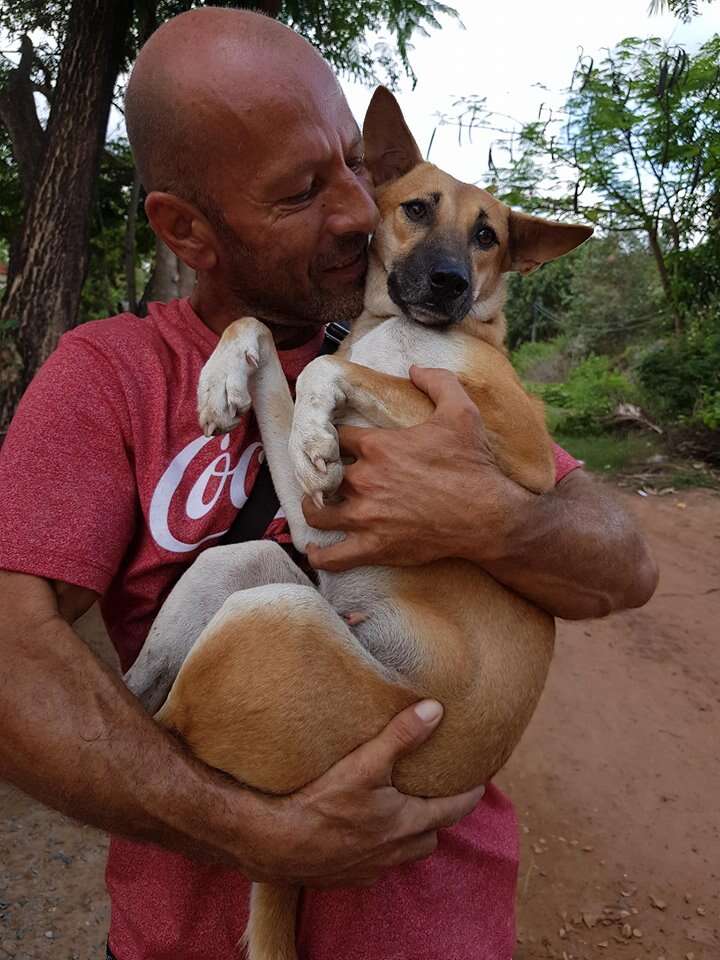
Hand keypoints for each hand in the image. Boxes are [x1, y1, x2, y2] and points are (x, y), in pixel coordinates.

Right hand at [242, 699, 484, 887]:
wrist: (274, 843)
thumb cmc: (320, 803)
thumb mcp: (364, 763)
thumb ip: (402, 736)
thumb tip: (436, 710)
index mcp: (405, 824)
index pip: (451, 810)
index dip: (467, 795)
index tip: (479, 783)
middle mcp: (393, 852)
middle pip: (429, 837)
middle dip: (436, 819)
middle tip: (434, 795)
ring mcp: (370, 869)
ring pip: (402, 855)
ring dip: (407, 837)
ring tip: (399, 813)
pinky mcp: (346, 878)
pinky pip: (374, 867)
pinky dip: (377, 851)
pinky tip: (362, 834)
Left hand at [302, 366, 525, 570]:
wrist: (487, 515)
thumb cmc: (472, 464)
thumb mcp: (461, 412)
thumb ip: (437, 381)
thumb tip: (414, 368)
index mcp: (378, 446)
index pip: (336, 437)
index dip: (334, 438)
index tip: (336, 443)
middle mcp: (365, 480)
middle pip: (323, 474)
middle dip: (322, 473)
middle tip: (325, 476)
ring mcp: (366, 516)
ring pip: (319, 513)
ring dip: (314, 508)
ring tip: (317, 507)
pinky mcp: (374, 546)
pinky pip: (335, 556)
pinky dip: (321, 555)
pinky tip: (315, 551)